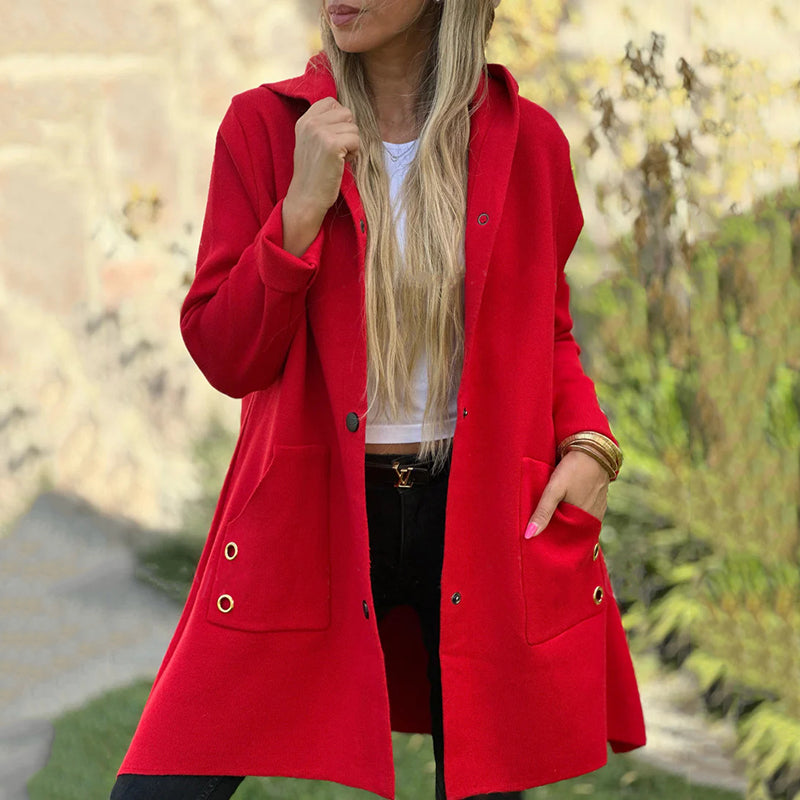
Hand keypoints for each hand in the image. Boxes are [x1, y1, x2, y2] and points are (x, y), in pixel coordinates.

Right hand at [285, 96, 360, 219]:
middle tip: (337, 151)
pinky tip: (341, 163)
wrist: (306, 198)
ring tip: (338, 159)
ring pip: (354, 127)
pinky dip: (354, 153)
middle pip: (346, 113)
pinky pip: (356, 140)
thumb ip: (323, 125)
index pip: (332, 102)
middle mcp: (310, 123)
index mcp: (304, 120)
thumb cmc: (314, 174)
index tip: (333, 139)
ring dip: (351, 144)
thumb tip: (347, 114)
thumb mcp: (311, 142)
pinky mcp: (332, 145)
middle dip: (347, 132)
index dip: (340, 120)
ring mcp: (320, 132)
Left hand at [524, 450, 608, 537]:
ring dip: (569, 523)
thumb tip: (529, 535)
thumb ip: (543, 512)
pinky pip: (586, 512)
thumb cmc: (573, 469)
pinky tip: (567, 508)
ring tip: (551, 522)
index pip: (566, 539)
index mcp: (583, 520)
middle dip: (560, 534)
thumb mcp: (554, 489)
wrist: (594, 449)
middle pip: (573, 531)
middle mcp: (593, 518)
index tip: (539, 544)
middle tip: (541, 534)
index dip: (553, 542)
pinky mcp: (600, 499)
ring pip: (580, 521)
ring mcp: (598, 508)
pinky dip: (577, 513)